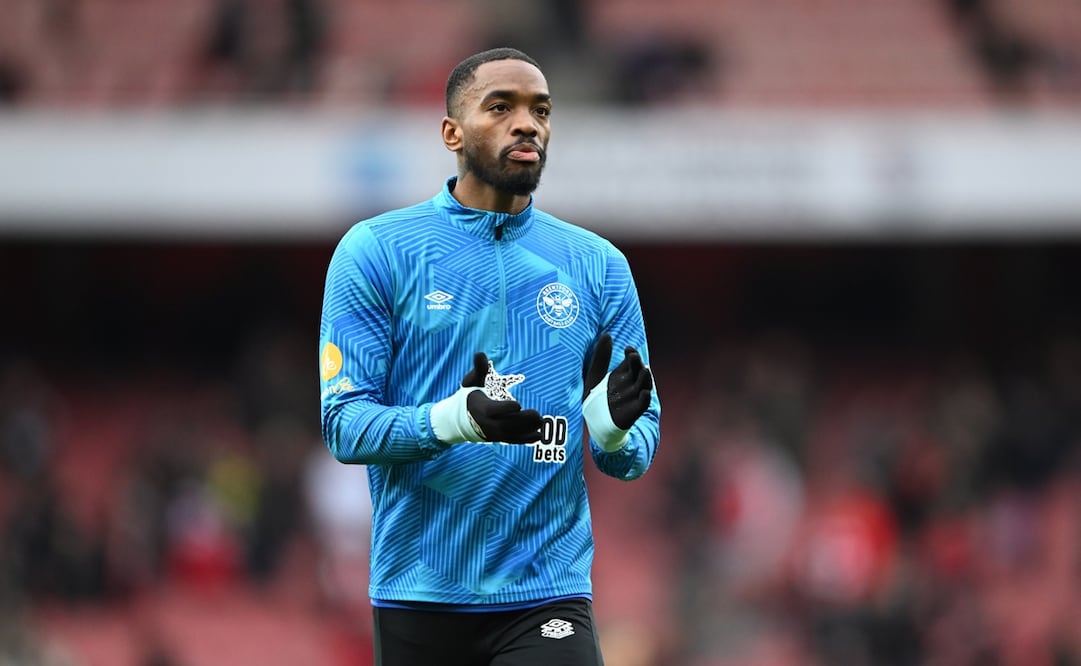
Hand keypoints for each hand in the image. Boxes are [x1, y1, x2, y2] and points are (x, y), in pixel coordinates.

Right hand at [430, 352, 541, 444]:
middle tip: (537, 414)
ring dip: (527, 429)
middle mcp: (487, 423)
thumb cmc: (471, 394)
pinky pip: (513, 440)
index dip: (504, 408)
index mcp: (480, 407)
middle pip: (505, 424)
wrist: (463, 418)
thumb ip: (479, 369)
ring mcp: (494, 433)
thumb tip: (480, 353)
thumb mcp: (473, 381)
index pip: (492, 411)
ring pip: (511, 434)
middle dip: (522, 420)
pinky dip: (526, 439)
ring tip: (541, 422)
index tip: (518, 404)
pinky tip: (539, 436)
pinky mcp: (500, 438)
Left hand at [583, 334, 652, 449]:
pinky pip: (642, 405)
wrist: (596, 423)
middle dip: (638, 364)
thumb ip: (601, 357)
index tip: (628, 348)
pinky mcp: (633, 412)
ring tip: (644, 369)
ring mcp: (633, 397)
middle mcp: (631, 384)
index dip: (631, 354)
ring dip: (646, 378)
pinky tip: (645, 393)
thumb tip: (607, 335)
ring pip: (644, 385)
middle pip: (638, 371)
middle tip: (634, 356)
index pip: (631, 361)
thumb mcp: (595, 375)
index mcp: (623, 374)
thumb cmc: (597, 398)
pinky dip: (645, 399)